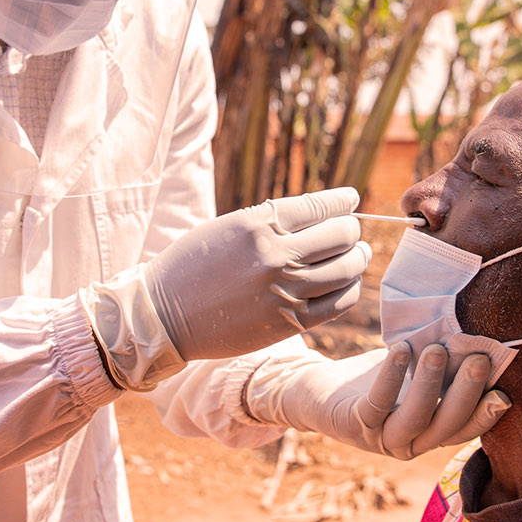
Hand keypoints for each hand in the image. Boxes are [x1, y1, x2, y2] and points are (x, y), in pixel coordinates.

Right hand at [142, 188, 372, 361]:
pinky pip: (339, 302)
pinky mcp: (289, 322)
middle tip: (352, 232)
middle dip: (351, 231)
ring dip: (357, 258)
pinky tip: (345, 284)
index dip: (343, 200)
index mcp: (259, 224)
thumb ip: (272, 220)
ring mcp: (285, 290)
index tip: (351, 198)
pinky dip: (349, 289)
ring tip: (357, 255)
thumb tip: (319, 214)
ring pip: (346, 268)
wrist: (165, 315)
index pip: (320, 206)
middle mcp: (276, 255)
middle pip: (341, 235)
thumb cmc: (194, 265)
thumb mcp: (229, 227)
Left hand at [246, 344, 508, 460]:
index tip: (504, 393)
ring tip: (439, 349)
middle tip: (479, 359)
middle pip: (446, 426)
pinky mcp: (355, 425)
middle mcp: (411, 443)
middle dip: (465, 394)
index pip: (466, 429)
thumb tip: (479, 334)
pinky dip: (391, 377)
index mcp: (432, 432)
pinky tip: (402, 349)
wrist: (321, 390)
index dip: (486, 415)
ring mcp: (383, 437)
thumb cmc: (380, 376)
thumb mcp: (416, 369)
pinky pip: (377, 403)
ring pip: (415, 418)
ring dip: (429, 384)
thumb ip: (446, 363)